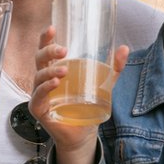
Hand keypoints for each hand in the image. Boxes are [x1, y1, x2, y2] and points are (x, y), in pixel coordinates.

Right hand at [28, 26, 128, 163]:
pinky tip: (55, 84)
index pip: (45, 50)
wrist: (83, 135)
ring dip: (50, 71)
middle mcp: (43, 80)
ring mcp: (39, 95)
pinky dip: (45, 88)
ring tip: (64, 69)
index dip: (45, 38)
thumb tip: (125, 48)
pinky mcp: (39, 109)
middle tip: (63, 50)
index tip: (52, 28)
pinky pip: (38, 96)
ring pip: (39, 77)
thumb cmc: (87, 106)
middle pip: (39, 60)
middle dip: (48, 51)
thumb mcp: (103, 85)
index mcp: (54, 70)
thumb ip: (113, 69)